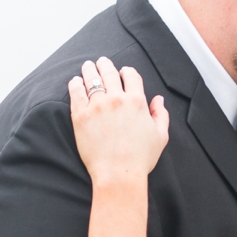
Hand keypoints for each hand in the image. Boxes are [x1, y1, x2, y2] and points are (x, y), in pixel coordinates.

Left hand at [67, 57, 168, 187]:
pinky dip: (75, 83)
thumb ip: (161, 115)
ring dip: (90, 69)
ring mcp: (97, 106)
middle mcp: (116, 99)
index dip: (126, 71)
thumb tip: (158, 100)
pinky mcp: (80, 116)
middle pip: (109, 72)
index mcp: (137, 101)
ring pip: (92, 78)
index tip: (122, 72)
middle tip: (101, 62)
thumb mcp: (160, 136)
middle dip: (105, 64)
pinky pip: (76, 92)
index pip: (131, 75)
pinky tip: (75, 81)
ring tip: (87, 66)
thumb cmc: (140, 159)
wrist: (118, 174)